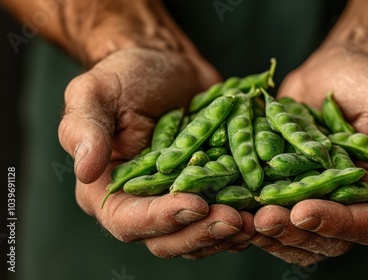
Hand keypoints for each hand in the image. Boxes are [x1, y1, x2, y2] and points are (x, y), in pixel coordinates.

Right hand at [58, 48, 253, 258]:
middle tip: (234, 219)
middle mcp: (143, 203)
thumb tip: (85, 169)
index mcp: (109, 189)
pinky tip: (265, 209)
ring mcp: (179, 199)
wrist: (166, 66)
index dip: (161, 220)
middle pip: (169, 239)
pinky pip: (223, 215)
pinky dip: (244, 217)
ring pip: (200, 235)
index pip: (129, 221)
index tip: (195, 205)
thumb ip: (85, 129)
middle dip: (202, 233)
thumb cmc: (125, 77)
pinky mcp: (208, 190)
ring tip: (256, 220)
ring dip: (228, 233)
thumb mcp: (94, 92)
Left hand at [251, 47, 367, 265]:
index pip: (365, 223)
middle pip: (323, 236)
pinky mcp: (285, 186)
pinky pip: (268, 209)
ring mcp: (314, 197)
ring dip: (266, 231)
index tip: (304, 212)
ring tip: (239, 218)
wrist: (335, 71)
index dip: (335, 224)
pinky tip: (227, 203)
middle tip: (264, 219)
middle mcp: (348, 203)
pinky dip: (248, 211)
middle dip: (292, 231)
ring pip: (292, 232)